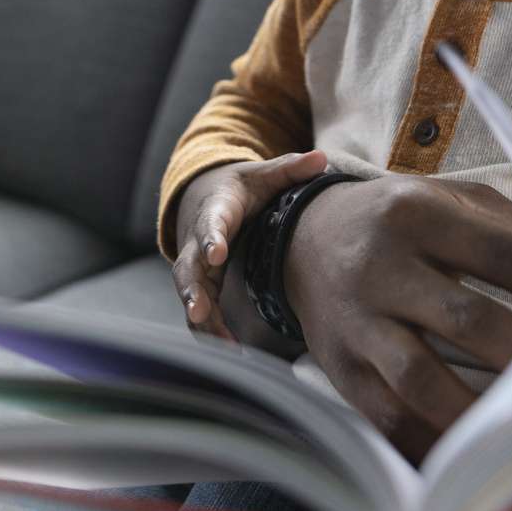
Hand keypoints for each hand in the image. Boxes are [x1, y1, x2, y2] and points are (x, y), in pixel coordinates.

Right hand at [170, 151, 330, 339]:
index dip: (212, 237)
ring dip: (201, 319)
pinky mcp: (201, 285)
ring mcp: (196, 266)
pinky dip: (209, 330)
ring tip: (221, 344)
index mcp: (217, 209)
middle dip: (192, 289)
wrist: (205, 196)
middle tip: (198, 311)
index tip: (217, 253)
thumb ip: (291, 169)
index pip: (212, 223)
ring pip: (191, 294)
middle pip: (190, 267)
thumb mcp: (263, 174)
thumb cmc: (241, 188)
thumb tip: (321, 160)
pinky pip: (200, 310)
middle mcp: (199, 241)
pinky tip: (230, 350)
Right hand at [280, 173, 511, 461]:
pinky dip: (435, 442)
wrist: (301, 238)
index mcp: (417, 214)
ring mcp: (357, 322)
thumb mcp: (454, 202)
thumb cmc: (401, 220)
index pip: (502, 250)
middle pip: (468, 319)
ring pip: (423, 379)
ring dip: (484, 412)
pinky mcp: (340, 369)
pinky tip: (478, 454)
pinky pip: (390, 418)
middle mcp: (382, 266)